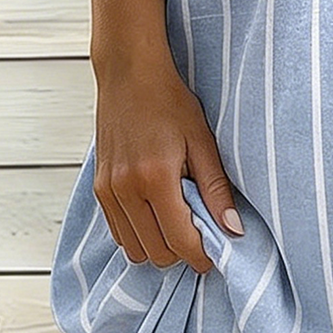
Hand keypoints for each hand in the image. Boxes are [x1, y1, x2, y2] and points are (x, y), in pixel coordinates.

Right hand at [92, 55, 243, 272]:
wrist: (129, 76)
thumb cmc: (169, 102)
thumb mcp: (203, 142)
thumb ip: (216, 189)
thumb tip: (233, 229)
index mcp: (155, 177)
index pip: (180, 241)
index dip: (202, 256)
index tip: (217, 253)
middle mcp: (125, 189)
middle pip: (157, 253)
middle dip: (182, 252)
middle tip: (201, 233)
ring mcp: (108, 191)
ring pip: (134, 249)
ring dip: (159, 246)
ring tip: (179, 221)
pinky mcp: (99, 189)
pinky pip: (119, 232)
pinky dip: (140, 234)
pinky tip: (157, 214)